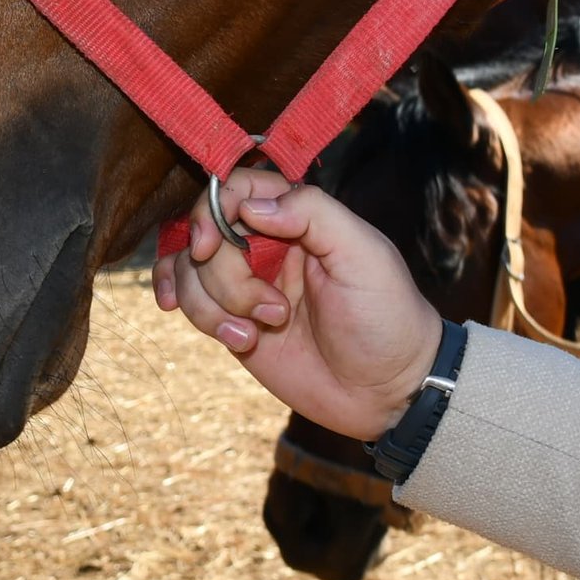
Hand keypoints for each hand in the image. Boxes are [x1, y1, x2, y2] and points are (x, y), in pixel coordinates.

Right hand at [151, 176, 446, 440]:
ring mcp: (248, 285)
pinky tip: (229, 334)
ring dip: (213, 305)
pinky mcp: (235, 322)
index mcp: (300, 218)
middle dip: (224, 276)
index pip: (236, 188)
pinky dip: (198, 316)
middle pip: (206, 234)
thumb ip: (313, 213)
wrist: (388, 392)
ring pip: (191, 270)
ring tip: (258, 334)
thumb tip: (250, 205)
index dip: (211, 210)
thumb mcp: (365, 254)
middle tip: (272, 311)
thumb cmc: (388, 316)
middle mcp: (267, 246)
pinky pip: (194, 304)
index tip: (210, 245)